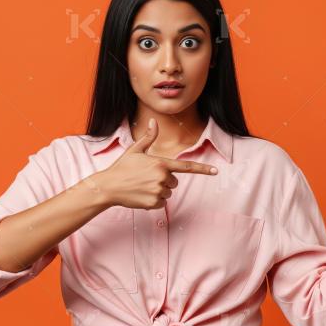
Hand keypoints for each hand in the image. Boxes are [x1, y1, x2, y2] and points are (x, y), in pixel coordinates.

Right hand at [95, 118, 218, 209]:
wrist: (108, 187)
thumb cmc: (122, 167)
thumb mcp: (135, 150)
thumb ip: (149, 137)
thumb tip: (153, 121)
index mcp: (161, 163)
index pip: (186, 166)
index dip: (203, 169)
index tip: (216, 171)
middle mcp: (162, 177)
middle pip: (174, 181)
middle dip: (164, 180)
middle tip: (146, 178)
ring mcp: (158, 191)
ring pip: (168, 192)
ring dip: (159, 190)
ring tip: (142, 186)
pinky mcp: (153, 203)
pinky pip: (162, 203)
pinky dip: (154, 201)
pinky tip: (141, 195)